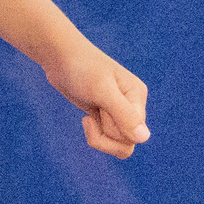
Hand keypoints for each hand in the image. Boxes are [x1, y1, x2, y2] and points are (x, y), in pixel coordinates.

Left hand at [44, 37, 149, 159]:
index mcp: (138, 96)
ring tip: (87, 120)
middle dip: (104, 134)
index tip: (100, 108)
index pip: (135, 135)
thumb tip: (144, 138)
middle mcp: (133, 106)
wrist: (60, 58)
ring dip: (99, 137)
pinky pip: (108, 140)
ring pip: (118, 145)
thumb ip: (124, 114)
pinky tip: (87, 119)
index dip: (113, 129)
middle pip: (127, 144)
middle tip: (93, 111)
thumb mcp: (101, 91)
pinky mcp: (106, 117)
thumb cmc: (81, 69)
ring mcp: (119, 113)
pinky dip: (95, 135)